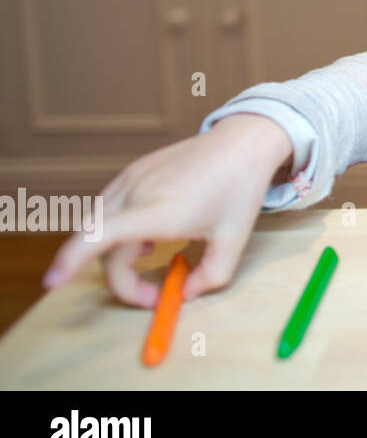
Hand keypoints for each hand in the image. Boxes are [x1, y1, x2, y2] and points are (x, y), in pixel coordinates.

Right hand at [41, 114, 291, 307]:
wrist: (242, 143)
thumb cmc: (239, 190)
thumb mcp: (234, 242)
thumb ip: (210, 277)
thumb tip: (184, 294)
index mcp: (161, 211)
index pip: (101, 235)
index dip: (71, 259)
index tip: (53, 282)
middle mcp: (138, 193)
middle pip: (101, 247)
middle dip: (121, 280)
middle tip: (153, 294)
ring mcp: (131, 179)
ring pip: (98, 227)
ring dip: (115, 255)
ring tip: (152, 254)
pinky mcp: (131, 172)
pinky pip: (107, 209)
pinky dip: (116, 231)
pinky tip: (147, 234)